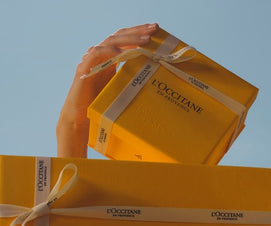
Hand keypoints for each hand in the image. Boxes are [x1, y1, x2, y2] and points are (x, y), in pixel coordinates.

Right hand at [56, 23, 158, 157]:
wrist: (81, 119)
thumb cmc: (102, 107)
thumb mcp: (122, 90)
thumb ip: (133, 80)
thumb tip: (157, 80)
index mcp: (109, 59)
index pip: (124, 40)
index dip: (138, 32)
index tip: (156, 29)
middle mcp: (100, 56)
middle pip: (119, 36)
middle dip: (137, 31)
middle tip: (154, 29)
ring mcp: (91, 61)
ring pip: (110, 42)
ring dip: (128, 40)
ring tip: (144, 40)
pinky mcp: (84, 70)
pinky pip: (97, 55)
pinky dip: (109, 52)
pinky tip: (121, 53)